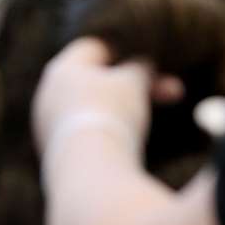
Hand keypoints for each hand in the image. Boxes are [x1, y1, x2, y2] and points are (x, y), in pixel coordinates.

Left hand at [31, 37, 184, 154]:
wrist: (88, 176)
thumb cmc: (111, 117)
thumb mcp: (133, 83)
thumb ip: (139, 66)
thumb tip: (144, 63)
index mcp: (61, 70)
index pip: (94, 48)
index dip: (125, 50)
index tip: (153, 60)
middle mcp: (48, 96)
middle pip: (96, 80)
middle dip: (136, 85)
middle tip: (176, 92)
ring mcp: (49, 128)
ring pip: (94, 110)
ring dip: (125, 111)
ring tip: (147, 125)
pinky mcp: (58, 155)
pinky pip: (88, 137)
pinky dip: (111, 136)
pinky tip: (128, 150)